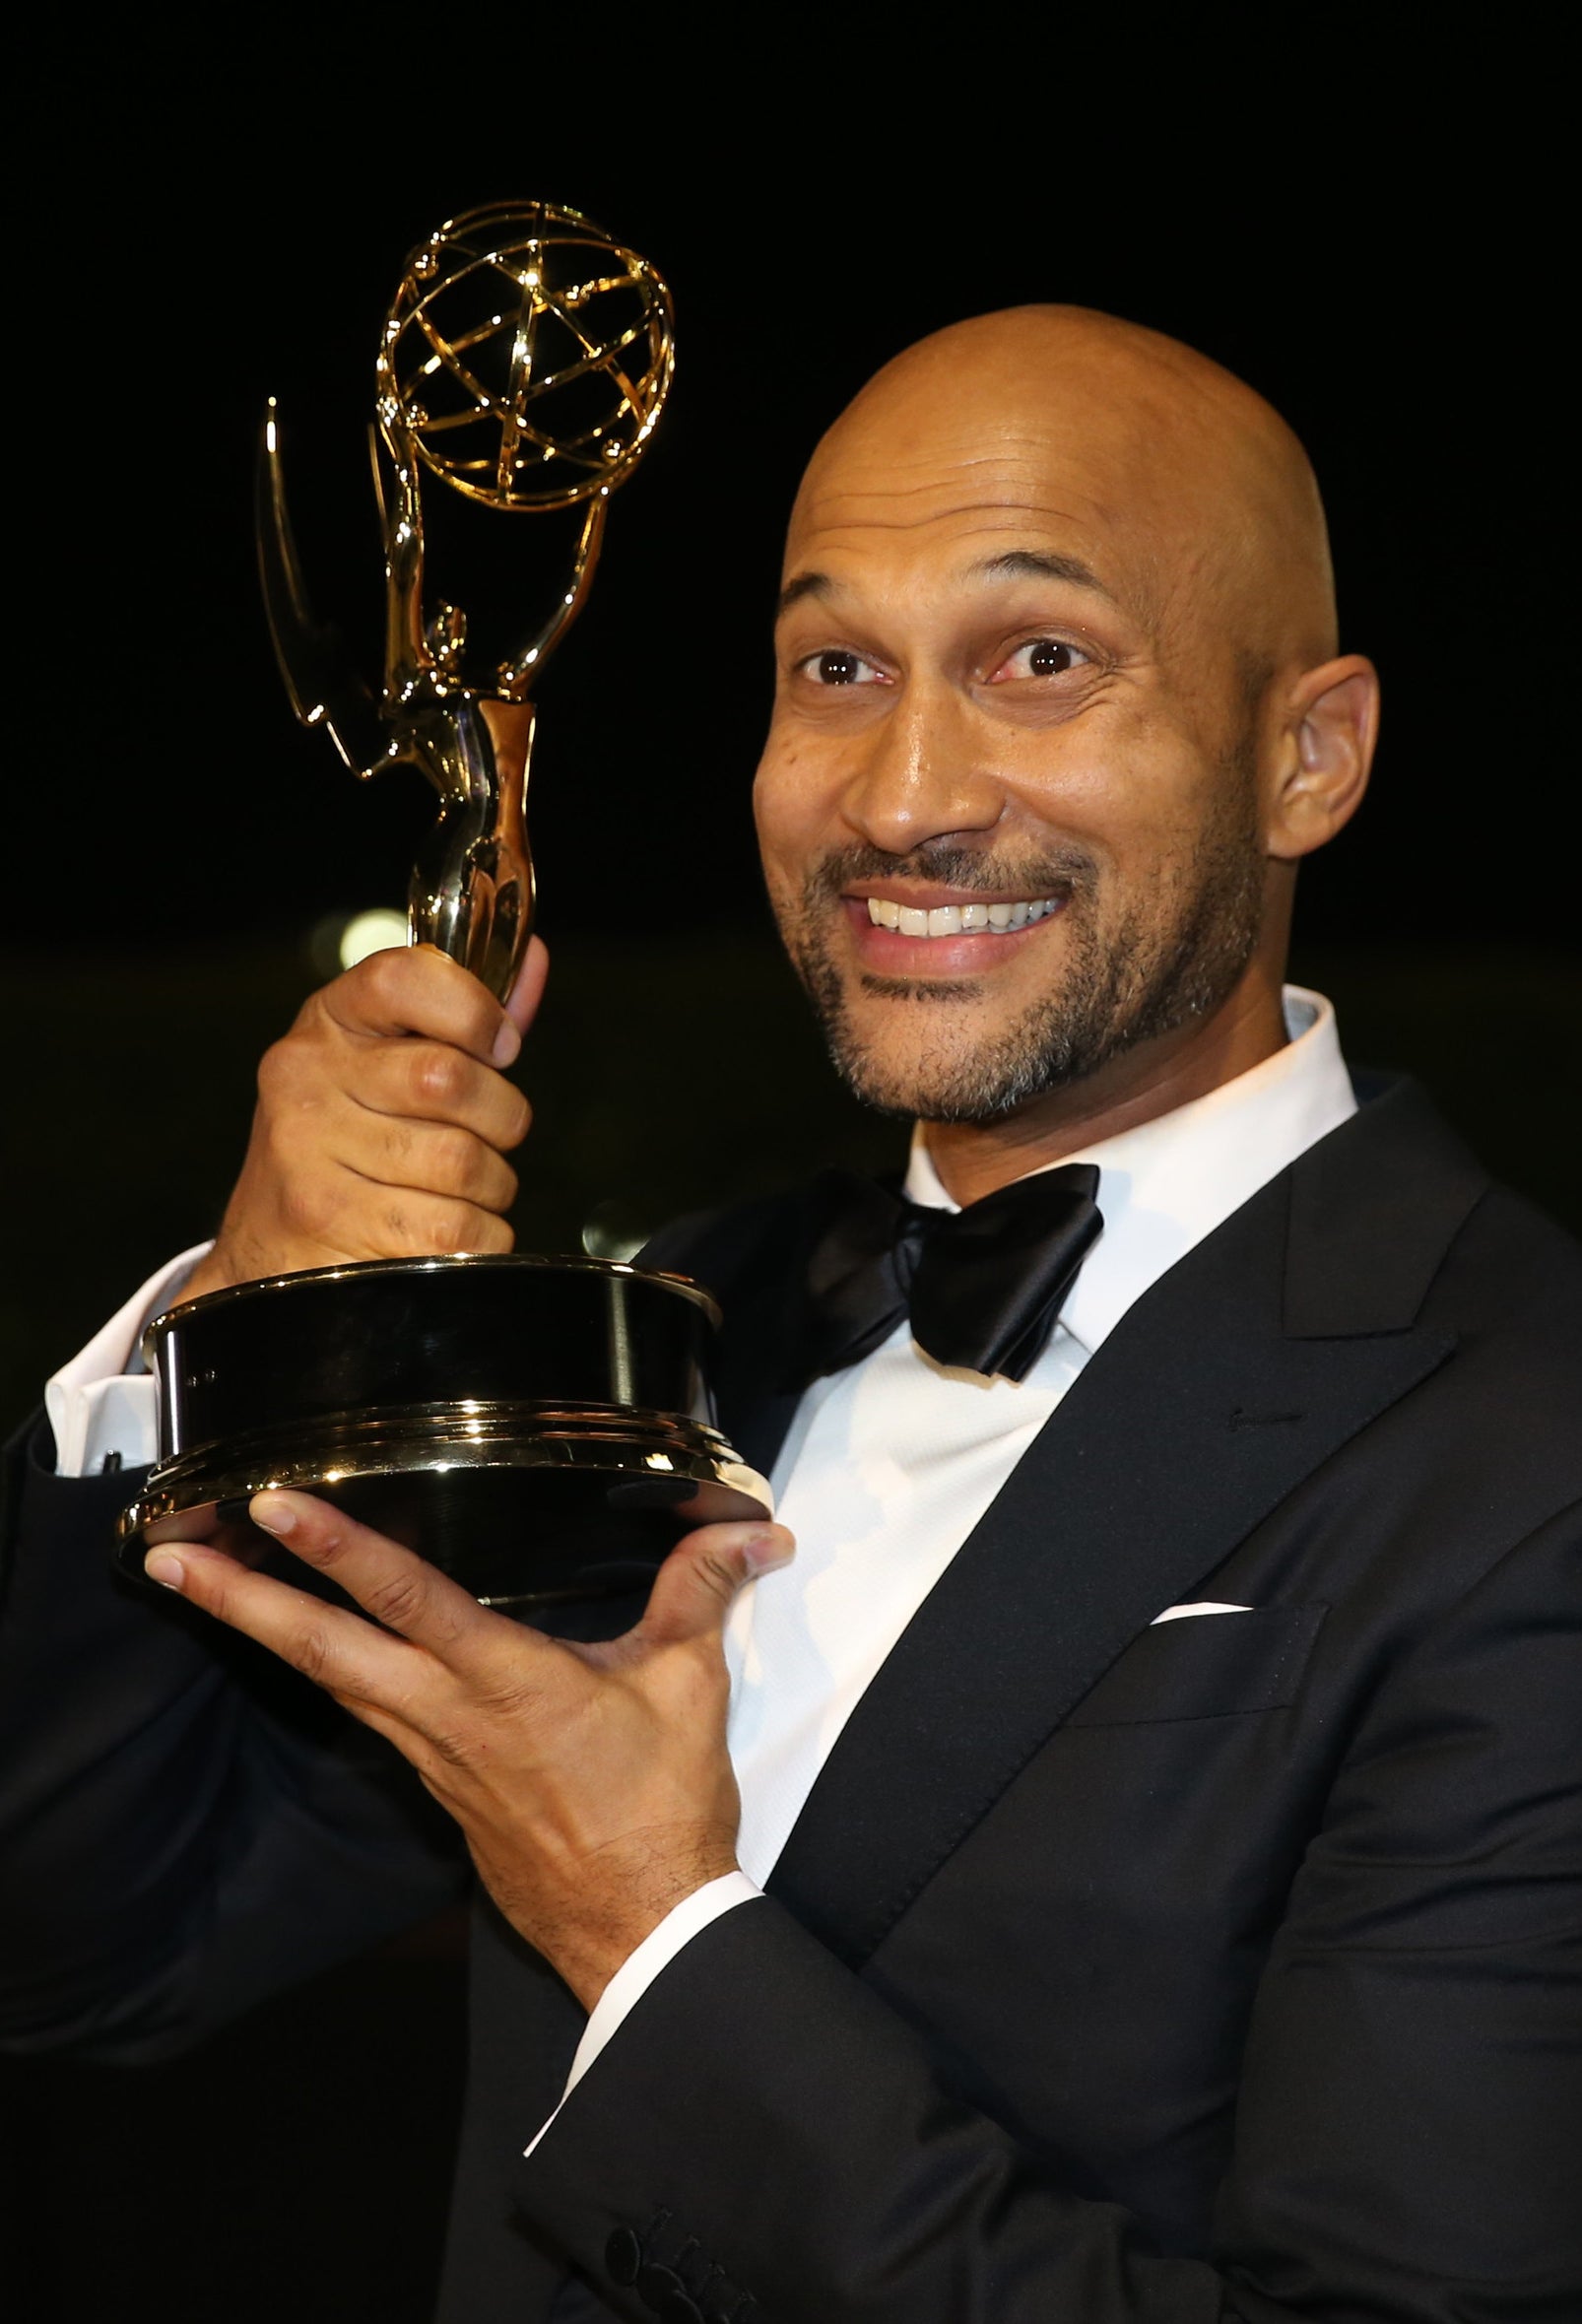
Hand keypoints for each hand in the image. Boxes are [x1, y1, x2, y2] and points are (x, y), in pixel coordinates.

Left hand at [143, 1494, 794, 2007]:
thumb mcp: (688, 1685)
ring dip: (263, 1632)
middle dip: (241, 1601)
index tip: (270, 1504)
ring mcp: (431, 1756)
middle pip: (322, 1649)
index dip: (334, 1544)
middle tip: (167, 1558)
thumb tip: (755, 1532)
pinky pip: (364, 1714)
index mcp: (504, 1681)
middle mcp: (446, 1716)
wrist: (639, 1927)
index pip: (403, 1595)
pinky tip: (306, 1650)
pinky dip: (322, 1672)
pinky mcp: (436, 1785)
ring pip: (330, 1681)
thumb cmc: (660, 1810)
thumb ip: (703, 1593)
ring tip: (205, 1587)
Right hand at [180, 936, 548, 1303]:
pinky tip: (454, 1230)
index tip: (501, 1046)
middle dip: (503, 1116)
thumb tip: (531, 959)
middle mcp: (305, 1078)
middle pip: (450, 1079)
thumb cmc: (349, 1144)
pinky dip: (482, 1237)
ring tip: (467, 1189)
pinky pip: (457, 1229)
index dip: (474, 1009)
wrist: (267, 1250)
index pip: (404, 978)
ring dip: (494, 1185)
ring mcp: (308, 1152)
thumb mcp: (386, 1064)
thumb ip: (462, 1017)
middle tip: (493, 1134)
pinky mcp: (331, 1222)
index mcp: (328, 1022)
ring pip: (463, 1161)